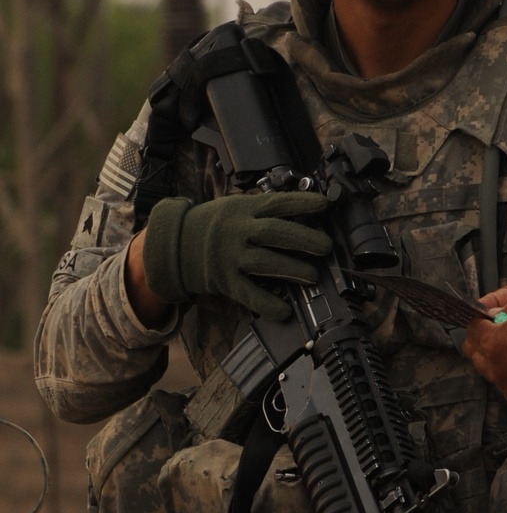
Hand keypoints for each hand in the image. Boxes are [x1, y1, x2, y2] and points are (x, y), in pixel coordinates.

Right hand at [142, 192, 332, 319]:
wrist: (175, 243)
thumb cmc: (215, 225)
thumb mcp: (237, 208)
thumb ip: (265, 212)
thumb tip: (306, 217)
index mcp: (245, 209)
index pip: (277, 203)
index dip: (301, 203)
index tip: (324, 205)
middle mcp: (238, 230)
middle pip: (274, 232)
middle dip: (303, 239)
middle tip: (325, 246)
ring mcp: (231, 256)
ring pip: (264, 262)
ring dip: (291, 269)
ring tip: (312, 276)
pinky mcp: (224, 280)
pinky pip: (248, 294)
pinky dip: (268, 303)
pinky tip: (285, 310)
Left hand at [464, 298, 506, 414]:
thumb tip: (493, 315)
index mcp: (495, 344)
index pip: (471, 332)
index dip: (479, 323)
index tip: (487, 321)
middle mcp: (498, 372)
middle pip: (477, 357)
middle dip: (485, 344)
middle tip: (503, 336)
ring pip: (496, 376)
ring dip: (503, 364)